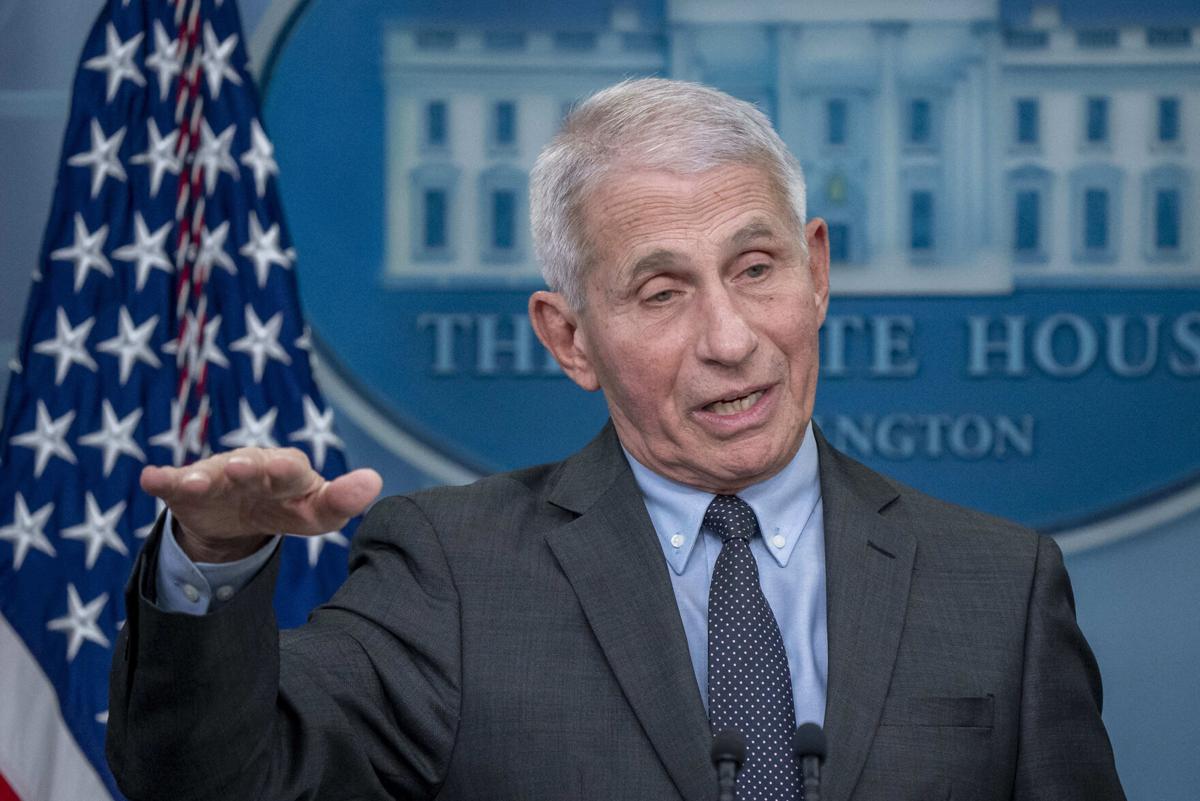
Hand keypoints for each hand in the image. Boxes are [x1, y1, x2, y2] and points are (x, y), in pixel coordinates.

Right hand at [140, 447, 382, 562]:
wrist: (239, 514)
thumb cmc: (287, 507)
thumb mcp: (315, 514)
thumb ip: (341, 502)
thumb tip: (374, 480)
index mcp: (289, 474)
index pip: (295, 471)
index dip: (288, 472)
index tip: (283, 469)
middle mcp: (253, 467)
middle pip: (253, 466)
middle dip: (251, 467)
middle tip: (246, 467)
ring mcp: (218, 475)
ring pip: (212, 473)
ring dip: (205, 475)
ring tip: (196, 482)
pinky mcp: (187, 489)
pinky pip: (173, 482)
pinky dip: (163, 480)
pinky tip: (150, 479)